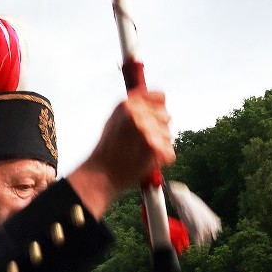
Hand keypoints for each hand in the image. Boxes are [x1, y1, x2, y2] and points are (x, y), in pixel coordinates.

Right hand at [69, 91, 174, 219]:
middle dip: (159, 128)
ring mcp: (147, 130)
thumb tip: (159, 99)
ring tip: (140, 152)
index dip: (158, 108)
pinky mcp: (155, 148)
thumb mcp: (115, 118)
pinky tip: (145, 161)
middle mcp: (138, 114)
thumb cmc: (108, 148)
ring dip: (160, 144)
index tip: (153, 118)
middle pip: (166, 116)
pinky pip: (169, 152)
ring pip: (169, 135)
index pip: (160, 97)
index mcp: (128, 104)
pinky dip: (161, 159)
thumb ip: (135, 107)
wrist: (101, 174)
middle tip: (141, 141)